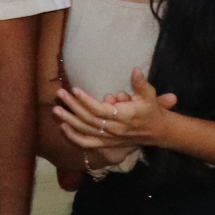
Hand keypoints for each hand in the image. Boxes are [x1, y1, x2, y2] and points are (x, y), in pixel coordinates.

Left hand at [52, 72, 176, 150]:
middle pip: (88, 119)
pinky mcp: (106, 144)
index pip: (100, 110)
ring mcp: (109, 138)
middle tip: (60, 94)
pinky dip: (74, 137)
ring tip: (56, 109)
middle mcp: (114, 129)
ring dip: (69, 120)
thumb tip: (136, 70)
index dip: (86, 101)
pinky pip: (87, 143)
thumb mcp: (150, 96)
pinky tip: (63, 127)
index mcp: (124, 117)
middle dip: (73, 106)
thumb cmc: (152, 111)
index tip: (75, 89)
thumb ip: (141, 83)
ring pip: (85, 131)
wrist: (158, 132)